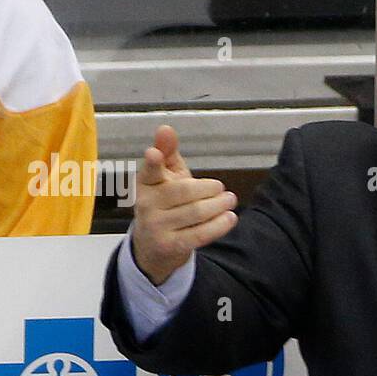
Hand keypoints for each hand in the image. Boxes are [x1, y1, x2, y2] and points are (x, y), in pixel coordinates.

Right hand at [130, 125, 237, 285]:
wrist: (155, 247)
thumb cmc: (165, 204)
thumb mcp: (166, 177)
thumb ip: (168, 152)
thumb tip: (165, 128)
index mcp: (145, 183)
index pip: (149, 171)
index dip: (153, 162)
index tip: (154, 153)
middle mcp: (146, 205)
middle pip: (185, 192)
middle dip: (208, 189)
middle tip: (222, 188)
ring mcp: (156, 227)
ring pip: (195, 213)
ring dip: (218, 205)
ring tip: (230, 200)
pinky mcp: (170, 246)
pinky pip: (199, 234)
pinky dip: (218, 225)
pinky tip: (230, 218)